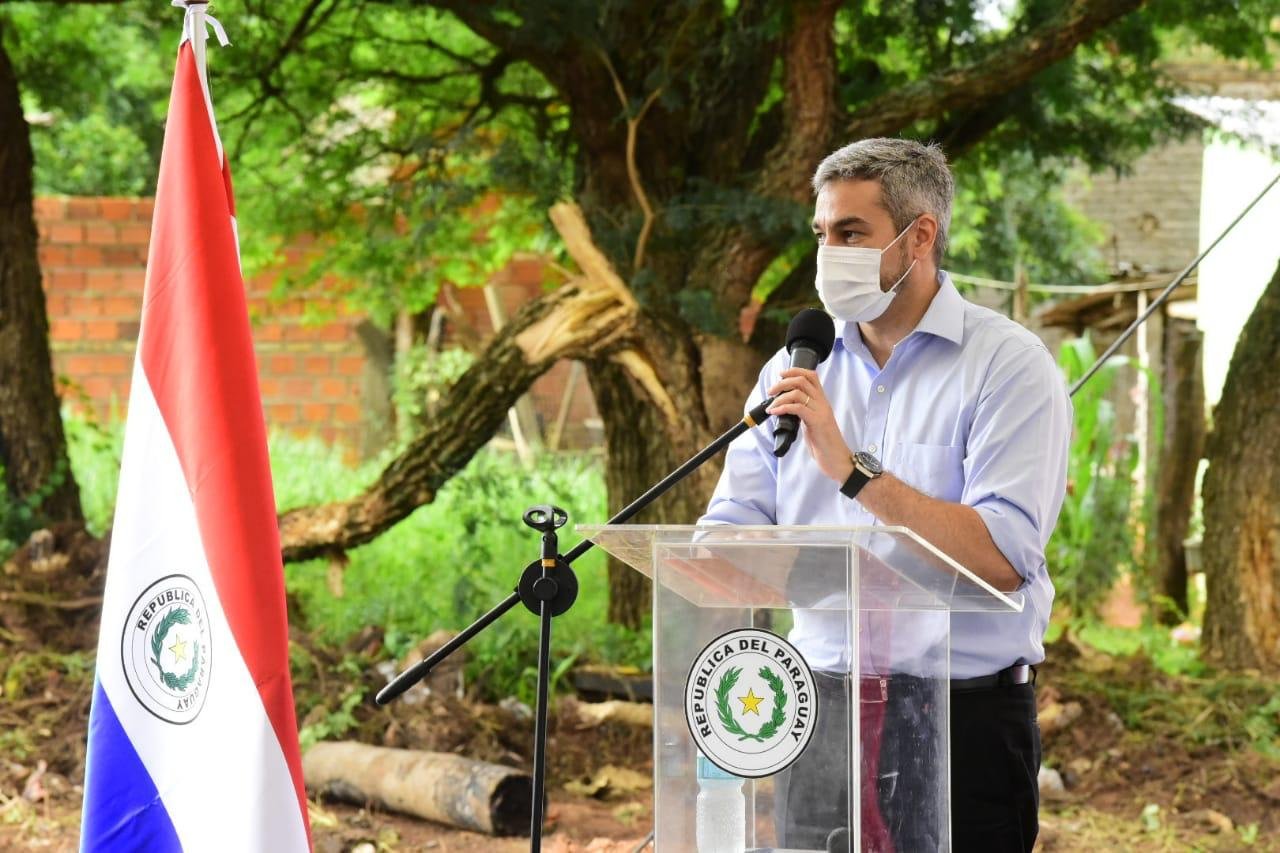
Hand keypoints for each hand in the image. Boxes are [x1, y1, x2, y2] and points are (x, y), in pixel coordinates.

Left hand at [766, 368, 854, 484]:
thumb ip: (803, 413)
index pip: (811, 376)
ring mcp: (821, 412)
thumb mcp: (812, 423)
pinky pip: (798, 408)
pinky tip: (775, 412)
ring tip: (770, 406)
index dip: (795, 371)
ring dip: (779, 397)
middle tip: (771, 391)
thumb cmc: (824, 444)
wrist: (838, 460)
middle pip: (802, 380)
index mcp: (822, 402)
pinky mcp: (817, 422)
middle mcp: (822, 403)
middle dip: (783, 382)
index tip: (781, 375)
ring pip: (798, 393)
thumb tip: (786, 407)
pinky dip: (783, 407)